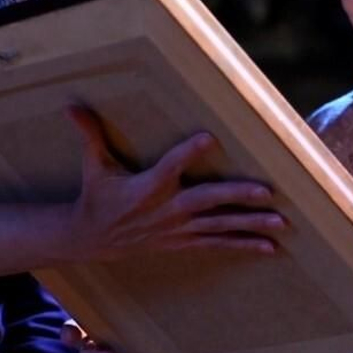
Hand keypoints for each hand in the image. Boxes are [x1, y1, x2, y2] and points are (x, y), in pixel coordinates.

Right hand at [62, 107, 284, 261]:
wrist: (92, 240)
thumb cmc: (97, 197)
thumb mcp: (93, 166)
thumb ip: (89, 135)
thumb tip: (71, 106)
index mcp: (147, 187)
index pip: (171, 166)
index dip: (189, 152)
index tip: (210, 137)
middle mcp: (167, 209)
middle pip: (207, 202)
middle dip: (237, 196)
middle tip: (267, 193)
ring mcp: (178, 229)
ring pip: (219, 226)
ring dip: (250, 224)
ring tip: (280, 223)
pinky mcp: (183, 242)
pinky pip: (217, 244)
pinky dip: (244, 245)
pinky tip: (269, 247)